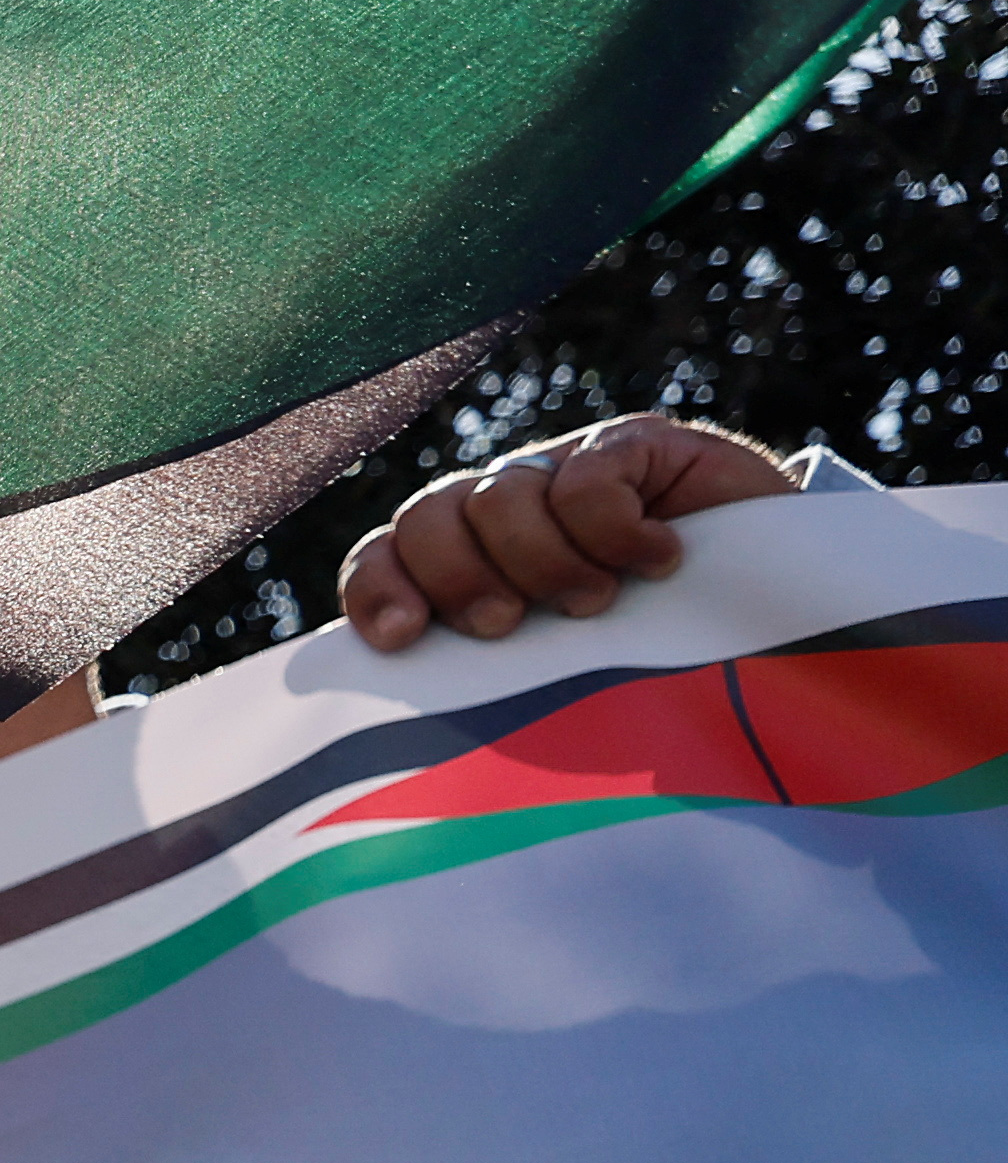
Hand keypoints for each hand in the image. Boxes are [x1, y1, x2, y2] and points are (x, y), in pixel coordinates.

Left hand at [339, 414, 796, 649]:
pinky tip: (660, 560)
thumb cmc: (658, 658)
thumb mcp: (555, 674)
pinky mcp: (635, 445)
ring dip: (544, 561)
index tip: (405, 637)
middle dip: (458, 578)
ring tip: (599, 602)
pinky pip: (588, 475)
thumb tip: (403, 717)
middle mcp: (507, 507)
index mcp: (470, 561)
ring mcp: (567, 468)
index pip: (386, 556)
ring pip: (500, 496)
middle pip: (429, 518)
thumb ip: (484, 674)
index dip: (379, 589)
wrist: (782, 610)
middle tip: (509, 624)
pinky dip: (615, 530)